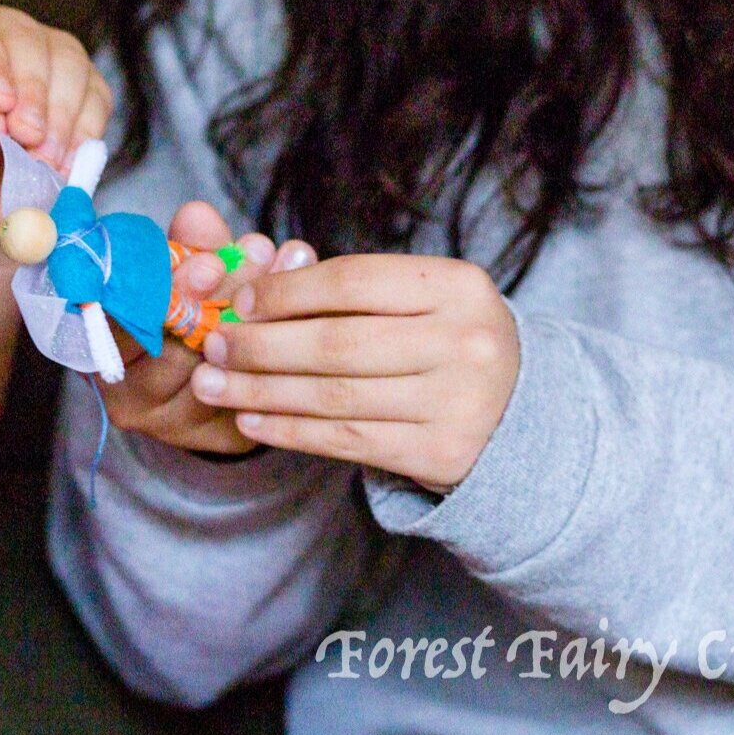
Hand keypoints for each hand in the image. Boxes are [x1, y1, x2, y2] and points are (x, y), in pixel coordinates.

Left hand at [0, 6, 111, 235]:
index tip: (0, 106)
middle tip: (29, 139)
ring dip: (64, 116)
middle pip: (28, 42)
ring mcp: (40, 52)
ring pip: (69, 62)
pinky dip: (86, 131)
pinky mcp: (76, 83)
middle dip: (33, 94)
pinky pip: (96, 95)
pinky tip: (67, 164)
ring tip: (46, 162)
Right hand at [99, 201, 316, 454]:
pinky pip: (249, 399)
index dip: (167, 292)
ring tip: (290, 279)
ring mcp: (171, 423)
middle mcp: (127, 395)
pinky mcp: (215, 439)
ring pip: (214, 378)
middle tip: (260, 261)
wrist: (201, 379)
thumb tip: (199, 214)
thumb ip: (187, 247)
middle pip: (172, 354)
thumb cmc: (180, 311)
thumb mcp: (180, 271)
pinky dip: (278, 357)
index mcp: (101, 348)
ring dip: (257, 326)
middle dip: (222, 302)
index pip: (125, 322)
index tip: (210, 262)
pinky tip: (304, 319)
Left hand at [191, 256, 520, 491]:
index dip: (286, 292)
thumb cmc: (448, 342)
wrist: (520, 415)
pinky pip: (345, 439)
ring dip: (261, 392)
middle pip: (336, 343)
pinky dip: (289, 430)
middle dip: (261, 346)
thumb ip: (352, 291)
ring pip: (333, 396)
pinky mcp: (439, 453)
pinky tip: (250, 420)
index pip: (352, 282)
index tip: (239, 301)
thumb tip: (254, 292)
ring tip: (213, 385)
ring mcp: (456, 402)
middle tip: (213, 345)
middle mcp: (464, 342)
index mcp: (458, 285)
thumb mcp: (423, 301)